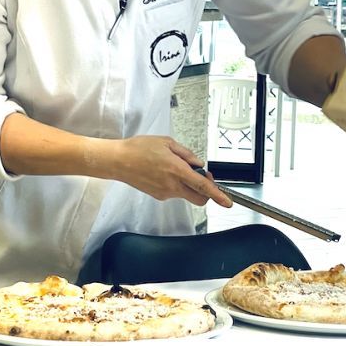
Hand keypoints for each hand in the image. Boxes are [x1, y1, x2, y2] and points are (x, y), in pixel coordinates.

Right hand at [112, 136, 232, 207]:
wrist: (118, 161)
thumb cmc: (139, 149)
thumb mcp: (168, 143)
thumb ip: (187, 154)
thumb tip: (198, 164)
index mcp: (177, 170)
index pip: (203, 187)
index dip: (218, 195)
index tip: (227, 202)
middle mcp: (172, 185)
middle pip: (199, 198)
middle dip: (206, 191)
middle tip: (201, 176)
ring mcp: (165, 193)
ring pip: (186, 193)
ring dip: (188, 184)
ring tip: (173, 166)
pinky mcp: (158, 196)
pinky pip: (174, 192)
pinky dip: (176, 184)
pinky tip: (164, 171)